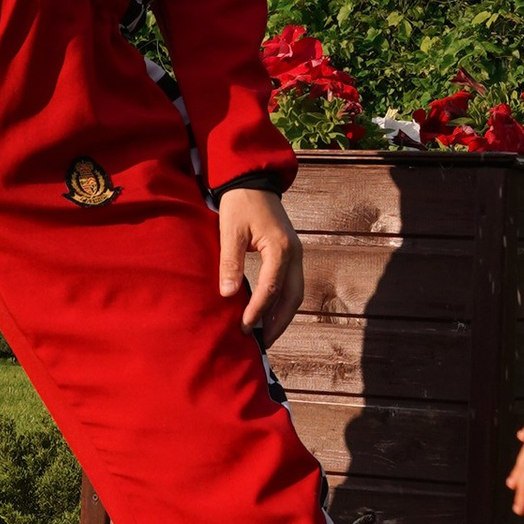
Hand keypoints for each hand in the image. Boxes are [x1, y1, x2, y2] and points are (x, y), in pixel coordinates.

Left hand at [219, 185, 303, 345]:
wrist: (254, 181)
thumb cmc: (240, 204)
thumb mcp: (230, 231)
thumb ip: (230, 262)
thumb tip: (227, 295)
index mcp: (280, 248)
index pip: (271, 288)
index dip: (257, 311)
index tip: (243, 328)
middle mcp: (294, 254)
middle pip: (292, 297)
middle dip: (277, 322)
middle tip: (261, 342)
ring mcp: (296, 254)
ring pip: (296, 293)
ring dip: (282, 316)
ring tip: (266, 334)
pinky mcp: (291, 254)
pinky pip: (292, 284)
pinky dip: (282, 303)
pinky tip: (269, 313)